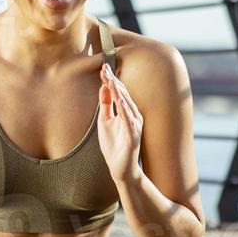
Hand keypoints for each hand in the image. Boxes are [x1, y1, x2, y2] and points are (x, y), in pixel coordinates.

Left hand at [96, 61, 141, 181]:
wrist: (121, 169)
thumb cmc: (114, 146)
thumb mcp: (105, 121)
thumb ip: (105, 105)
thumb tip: (104, 86)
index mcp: (126, 112)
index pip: (118, 92)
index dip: (110, 80)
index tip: (102, 67)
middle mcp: (133, 116)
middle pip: (122, 94)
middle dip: (113, 81)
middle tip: (105, 67)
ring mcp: (134, 125)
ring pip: (127, 104)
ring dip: (119, 91)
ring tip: (111, 79)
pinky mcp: (134, 135)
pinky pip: (129, 119)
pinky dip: (125, 108)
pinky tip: (120, 99)